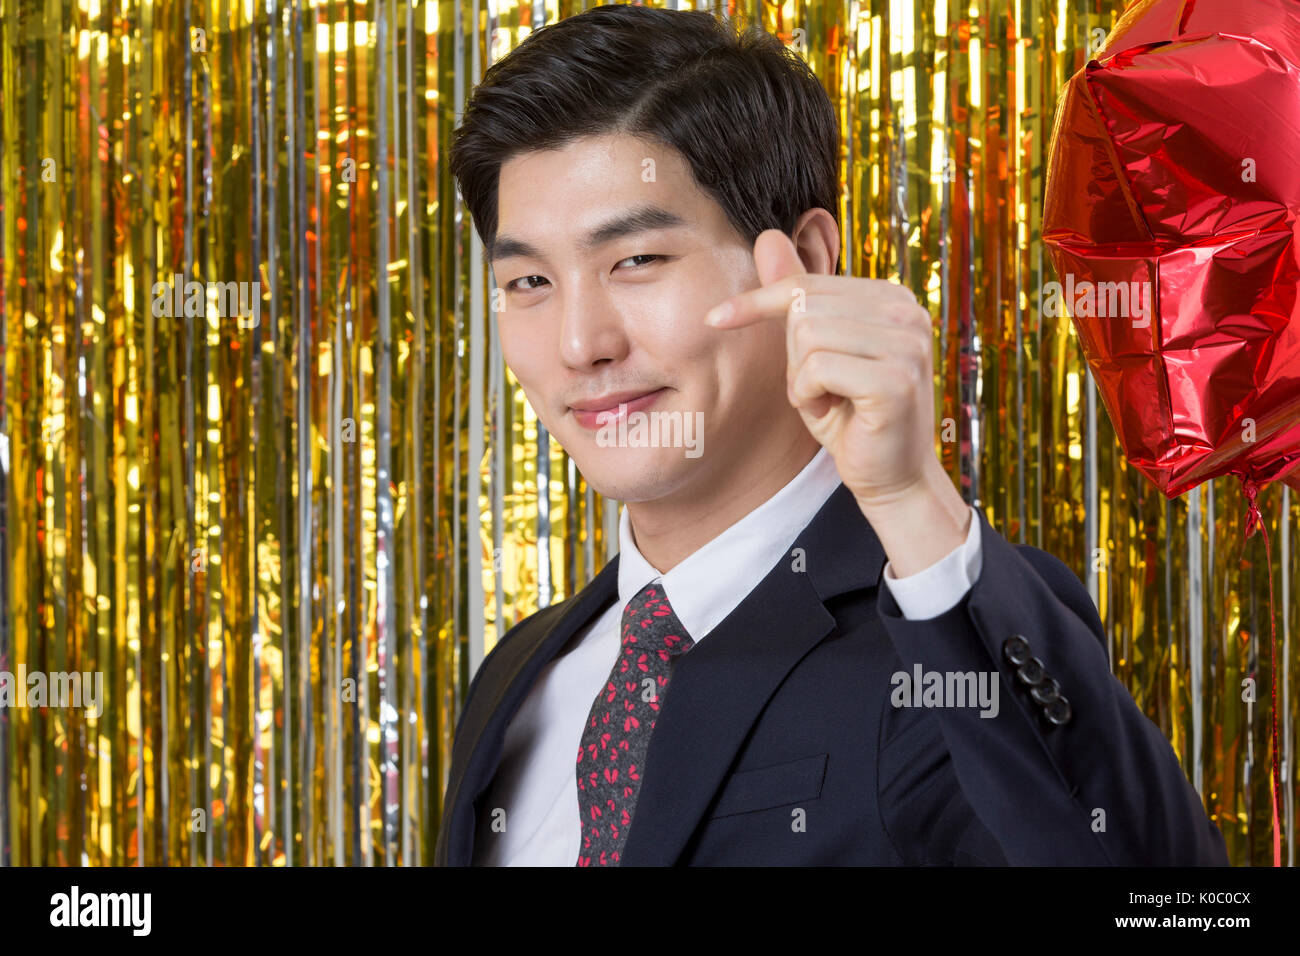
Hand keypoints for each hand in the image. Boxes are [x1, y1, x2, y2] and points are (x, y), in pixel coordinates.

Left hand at [704, 229, 938, 510]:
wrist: (891, 477)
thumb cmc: (850, 416)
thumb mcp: (813, 354)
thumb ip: (795, 298)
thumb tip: (767, 235)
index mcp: (892, 298)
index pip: (806, 284)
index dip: (757, 302)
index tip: (715, 319)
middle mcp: (907, 313)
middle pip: (804, 307)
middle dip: (793, 355)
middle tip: (818, 390)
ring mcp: (907, 344)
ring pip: (808, 336)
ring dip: (801, 379)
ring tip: (829, 401)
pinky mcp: (897, 380)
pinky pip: (818, 368)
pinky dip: (809, 396)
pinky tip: (835, 414)